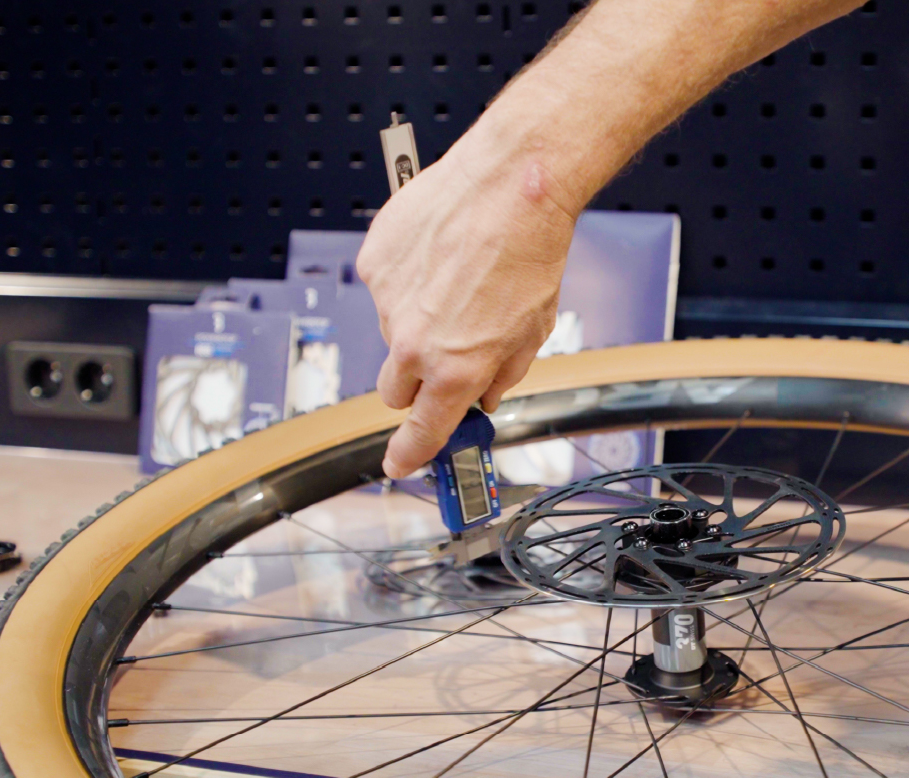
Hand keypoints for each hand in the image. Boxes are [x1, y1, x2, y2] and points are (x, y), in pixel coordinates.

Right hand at [358, 143, 577, 479]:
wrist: (513, 183)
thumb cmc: (531, 250)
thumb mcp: (533, 330)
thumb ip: (503, 373)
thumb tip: (485, 394)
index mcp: (456, 369)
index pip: (421, 432)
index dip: (410, 454)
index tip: (400, 464)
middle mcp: (415, 342)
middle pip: (394, 391)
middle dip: (416, 385)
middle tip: (447, 356)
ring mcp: (388, 302)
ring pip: (393, 334)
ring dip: (417, 322)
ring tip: (457, 282)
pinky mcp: (375, 263)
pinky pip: (385, 289)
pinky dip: (407, 280)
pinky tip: (440, 256)